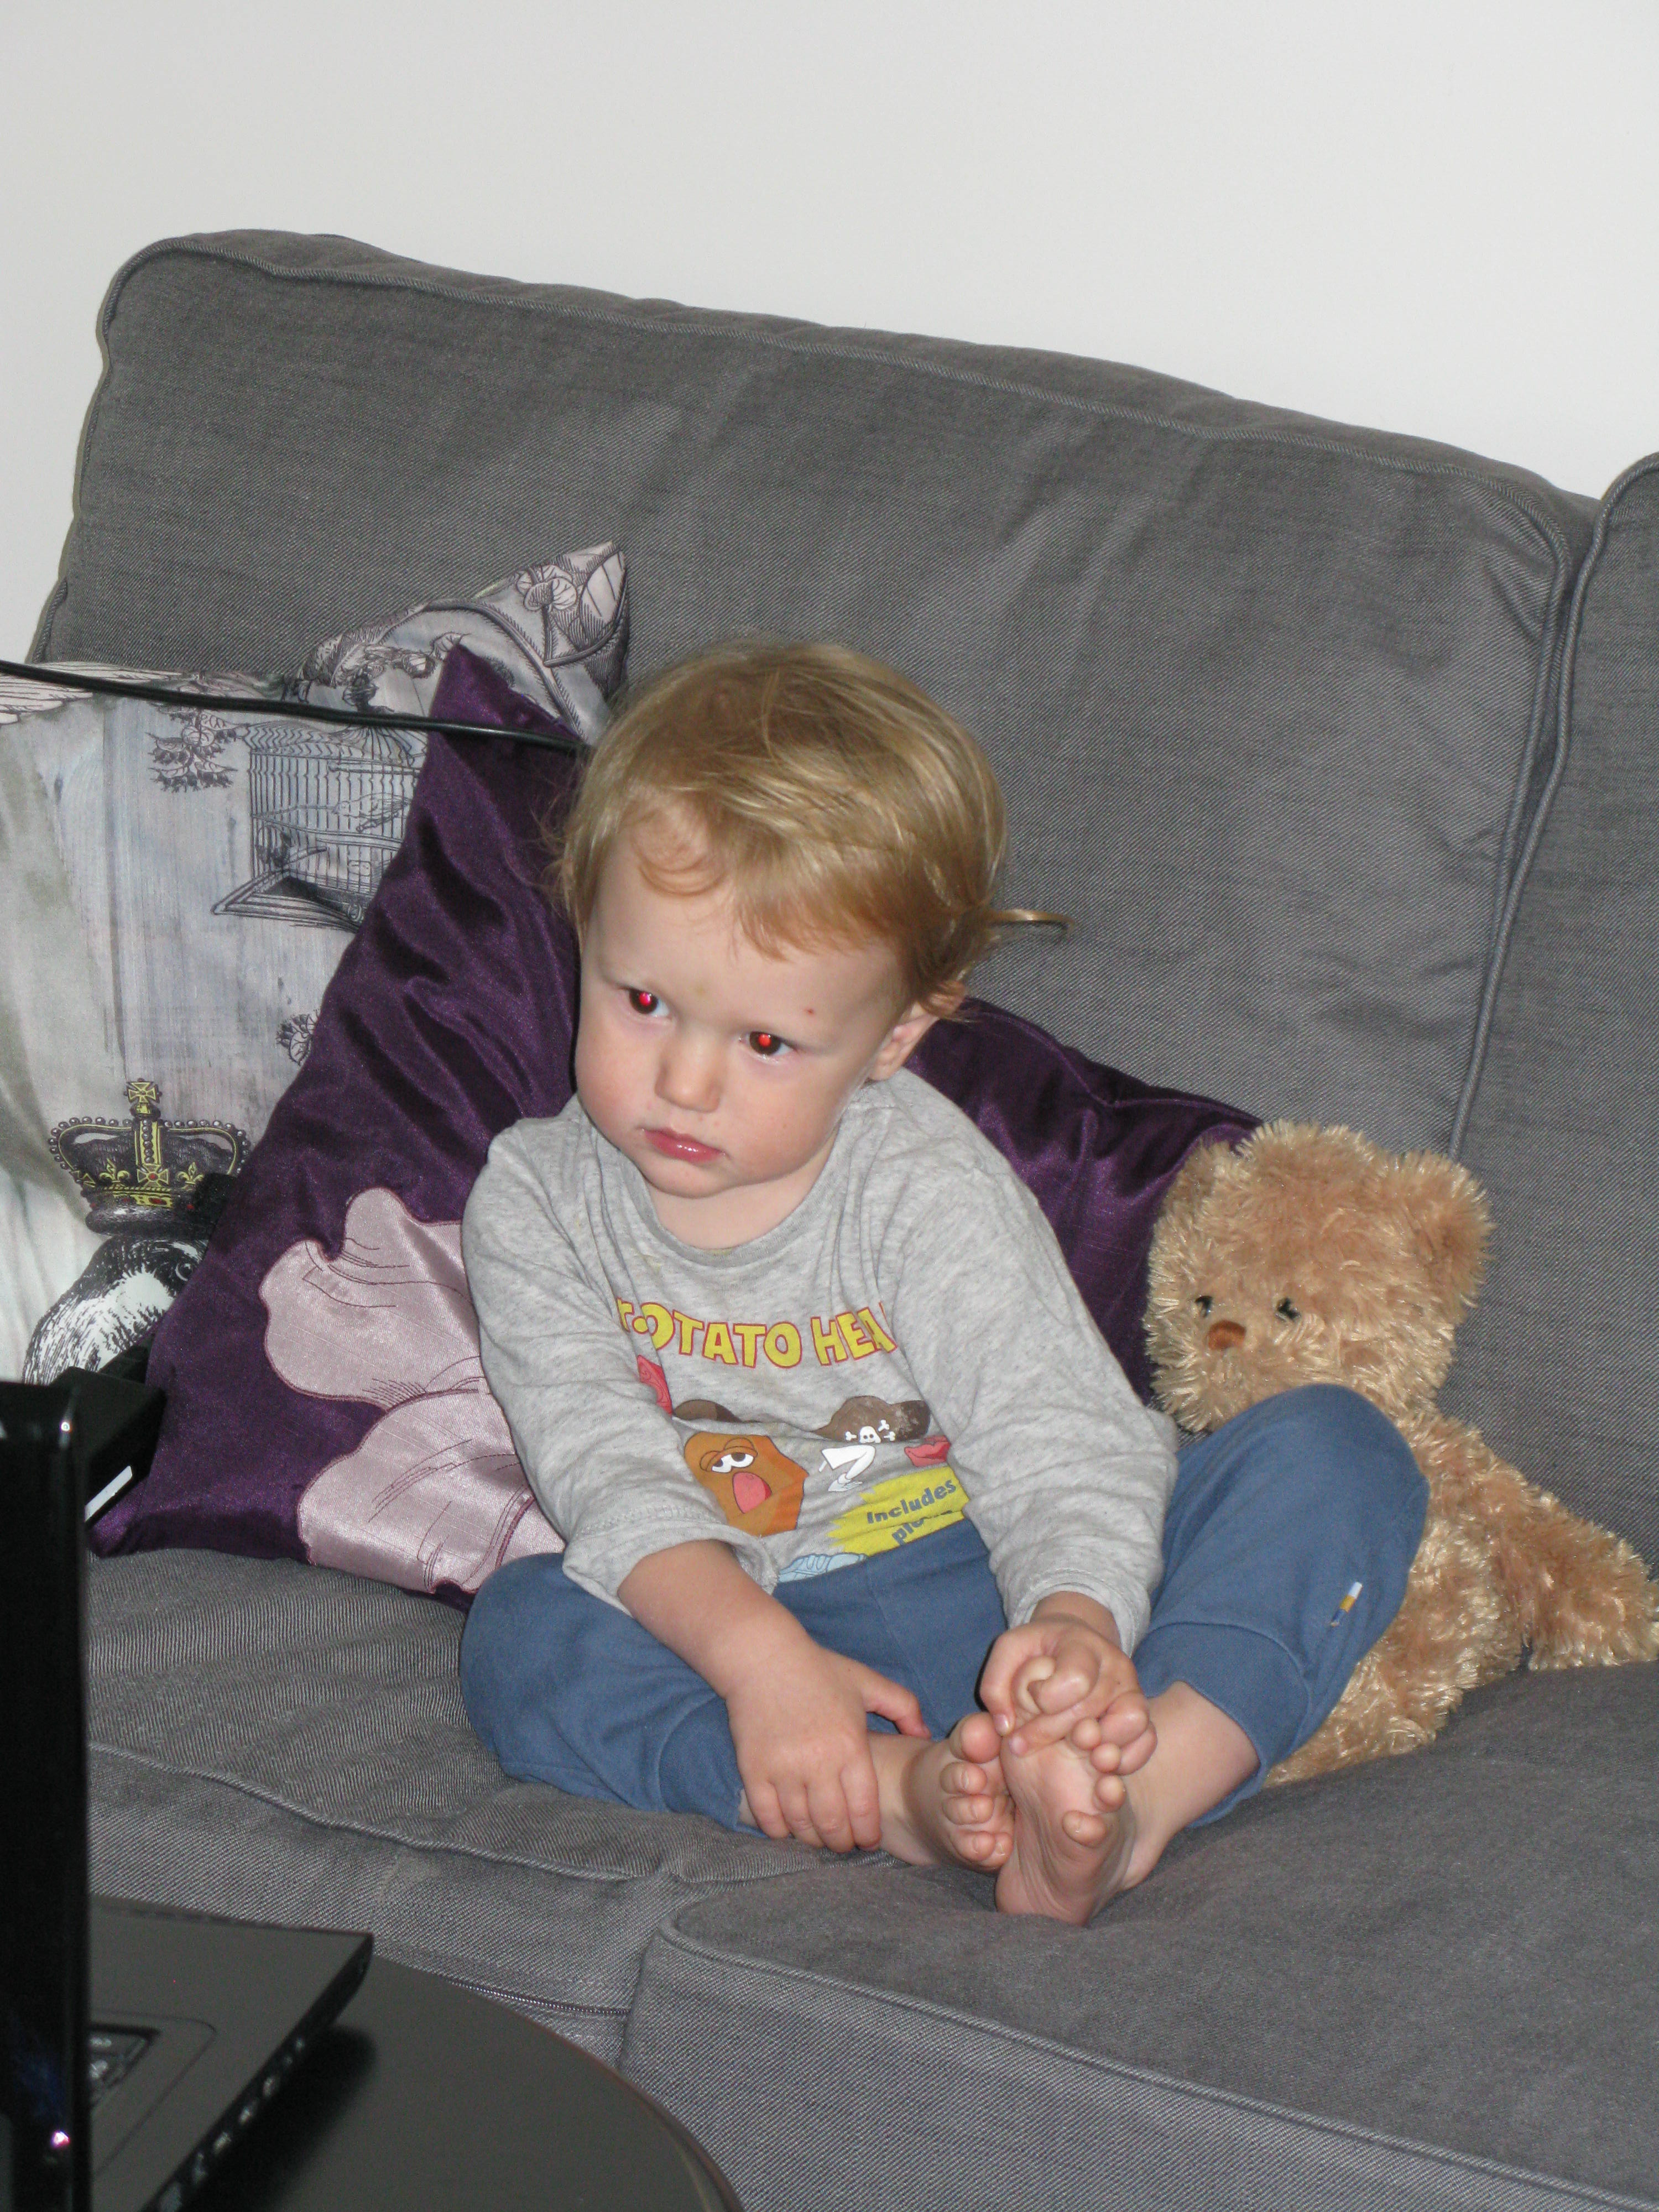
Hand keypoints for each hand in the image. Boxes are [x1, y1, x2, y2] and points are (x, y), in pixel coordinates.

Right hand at [722, 1628, 929, 1851]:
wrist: (762, 1657)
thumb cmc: (818, 1669)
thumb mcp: (867, 1681)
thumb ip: (904, 1706)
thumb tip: (924, 1736)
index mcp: (850, 1745)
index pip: (865, 1808)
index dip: (868, 1833)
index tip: (869, 1839)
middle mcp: (818, 1763)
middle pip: (834, 1825)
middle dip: (843, 1843)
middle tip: (845, 1843)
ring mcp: (784, 1769)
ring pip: (802, 1826)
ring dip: (814, 1839)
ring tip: (820, 1837)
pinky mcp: (754, 1771)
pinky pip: (768, 1817)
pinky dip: (780, 1831)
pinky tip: (789, 1827)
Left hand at [978, 1592, 1154, 1766]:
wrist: (1074, 1643)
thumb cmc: (1037, 1650)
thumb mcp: (1008, 1652)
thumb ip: (995, 1684)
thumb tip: (1006, 1727)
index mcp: (1082, 1645)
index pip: (1074, 1679)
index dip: (1045, 1699)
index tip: (1029, 1700)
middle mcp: (1115, 1665)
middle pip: (1092, 1709)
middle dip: (1051, 1733)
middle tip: (1021, 1744)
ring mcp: (1133, 1689)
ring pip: (1129, 1724)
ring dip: (1094, 1746)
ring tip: (1063, 1749)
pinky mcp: (1143, 1713)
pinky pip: (1147, 1740)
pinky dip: (1125, 1758)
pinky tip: (1091, 1762)